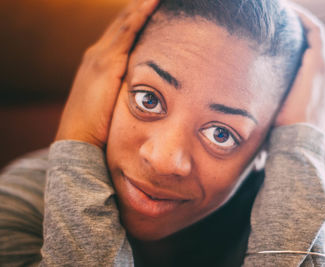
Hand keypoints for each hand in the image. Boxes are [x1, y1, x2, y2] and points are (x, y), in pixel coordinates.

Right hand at [55, 0, 159, 147]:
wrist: (78, 139)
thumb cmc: (98, 126)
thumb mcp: (112, 101)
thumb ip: (124, 89)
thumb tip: (145, 90)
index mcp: (100, 61)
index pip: (121, 32)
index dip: (136, 17)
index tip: (151, 5)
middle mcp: (98, 53)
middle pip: (123, 22)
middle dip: (139, 6)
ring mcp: (101, 56)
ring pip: (125, 22)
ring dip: (141, 5)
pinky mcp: (106, 64)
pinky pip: (126, 33)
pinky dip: (139, 16)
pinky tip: (151, 3)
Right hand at [275, 4, 324, 131]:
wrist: (300, 143)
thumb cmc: (286, 118)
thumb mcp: (281, 89)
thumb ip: (289, 66)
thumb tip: (290, 51)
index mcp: (320, 66)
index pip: (316, 32)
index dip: (303, 18)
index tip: (289, 12)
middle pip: (319, 45)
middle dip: (304, 39)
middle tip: (285, 36)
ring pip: (322, 61)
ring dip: (308, 56)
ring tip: (291, 59)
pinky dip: (315, 70)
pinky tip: (302, 78)